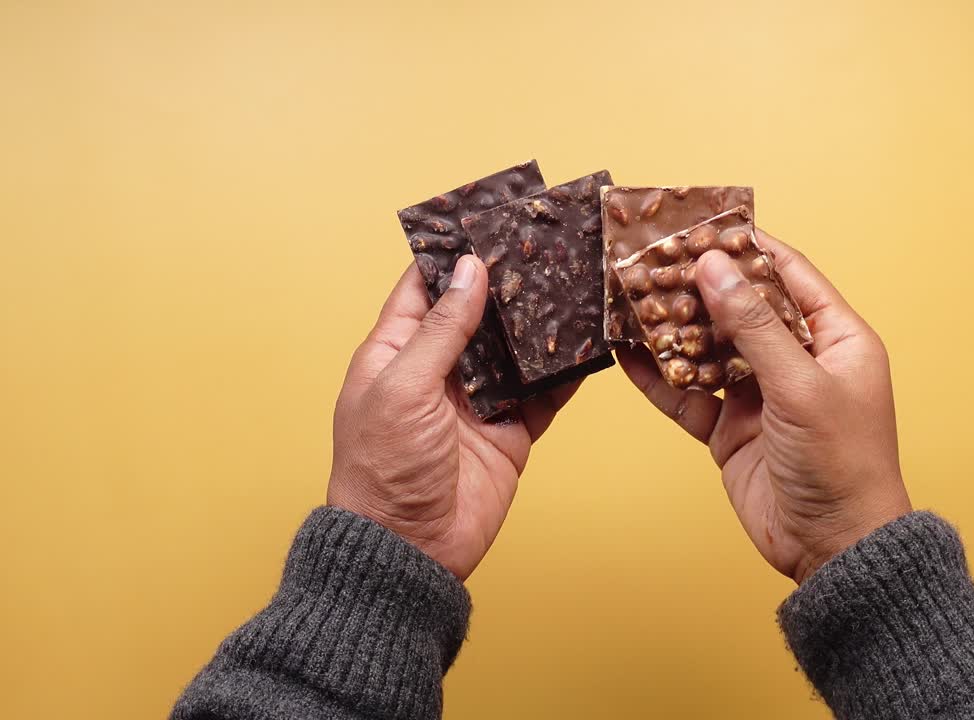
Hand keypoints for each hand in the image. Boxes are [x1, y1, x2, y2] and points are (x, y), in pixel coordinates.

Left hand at [327, 256, 579, 579]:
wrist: (409, 549)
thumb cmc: (384, 468)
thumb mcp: (403, 387)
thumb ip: (442, 330)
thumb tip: (470, 271)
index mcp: (397, 352)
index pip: (425, 289)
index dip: (453, 256)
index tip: (486, 219)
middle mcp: (439, 371)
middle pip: (479, 313)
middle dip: (509, 283)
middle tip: (546, 244)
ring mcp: (478, 401)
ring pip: (517, 349)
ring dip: (542, 323)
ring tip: (575, 282)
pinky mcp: (511, 431)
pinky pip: (544, 393)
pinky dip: (566, 373)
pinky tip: (589, 344)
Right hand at [620, 231, 910, 583]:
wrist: (834, 548)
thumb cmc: (842, 464)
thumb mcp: (800, 386)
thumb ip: (752, 326)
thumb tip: (713, 267)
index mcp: (836, 339)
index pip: (788, 275)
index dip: (746, 248)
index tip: (701, 224)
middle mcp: (798, 361)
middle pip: (740, 308)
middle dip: (696, 285)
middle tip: (650, 258)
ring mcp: (761, 395)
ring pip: (708, 348)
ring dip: (671, 328)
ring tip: (629, 298)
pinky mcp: (731, 429)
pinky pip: (689, 394)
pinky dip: (659, 377)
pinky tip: (627, 356)